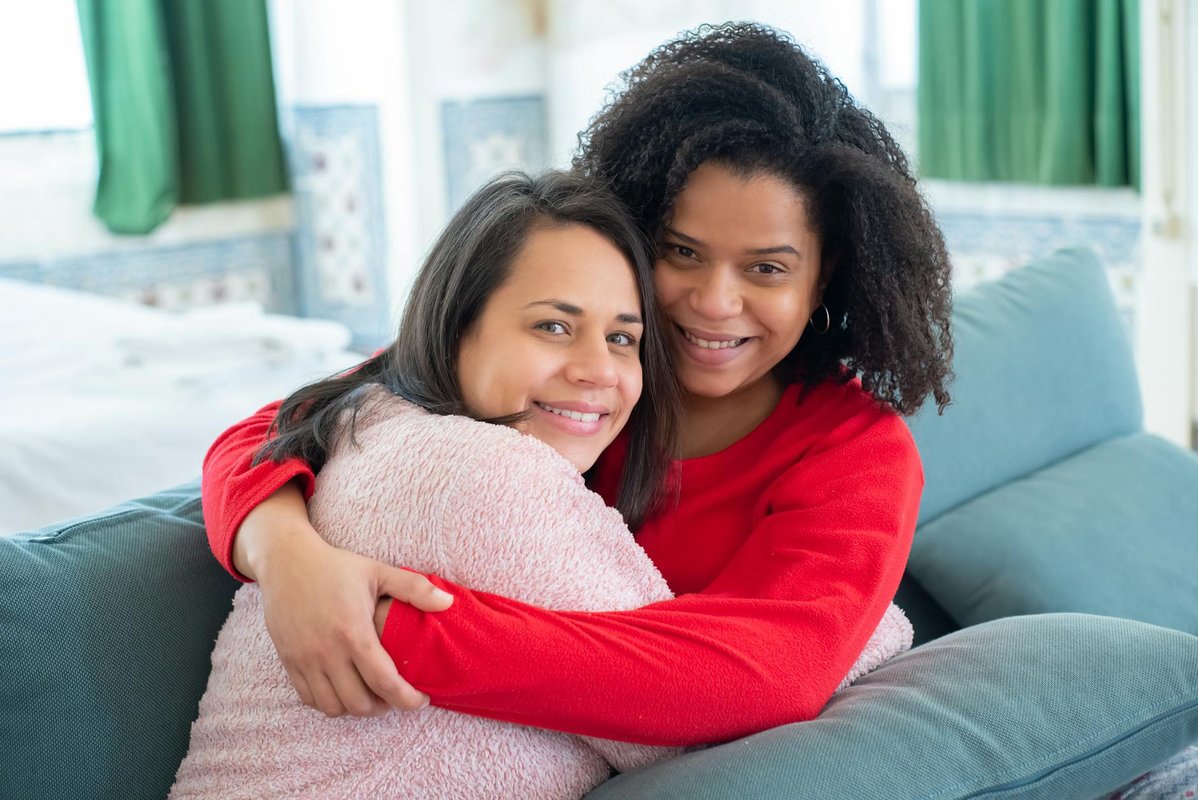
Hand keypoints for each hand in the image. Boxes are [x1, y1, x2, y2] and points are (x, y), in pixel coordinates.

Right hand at [236, 484, 452, 717]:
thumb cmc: (335, 566)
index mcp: (353, 631)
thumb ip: (415, 588)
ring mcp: (305, 660)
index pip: (384, 682)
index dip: (407, 699)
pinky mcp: (289, 662)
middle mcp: (327, 651)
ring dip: (357, 709)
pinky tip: (345, 690)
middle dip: (384, 707)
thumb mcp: (378, 571)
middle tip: (397, 696)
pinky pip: (310, 699)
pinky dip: (330, 703)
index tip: (421, 699)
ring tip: (372, 696)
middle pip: (359, 703)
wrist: (287, 562)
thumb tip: (449, 602)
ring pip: (333, 707)